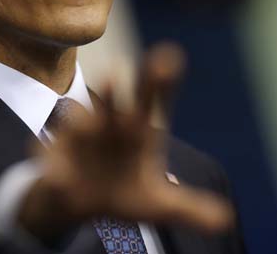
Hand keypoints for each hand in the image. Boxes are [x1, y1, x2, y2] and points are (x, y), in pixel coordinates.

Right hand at [17, 42, 233, 240]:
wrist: (78, 200)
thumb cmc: (123, 190)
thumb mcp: (159, 205)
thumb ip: (189, 208)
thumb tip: (225, 220)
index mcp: (137, 130)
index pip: (150, 100)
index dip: (160, 81)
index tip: (169, 57)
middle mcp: (108, 125)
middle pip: (116, 103)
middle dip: (117, 91)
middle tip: (121, 70)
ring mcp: (79, 139)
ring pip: (81, 123)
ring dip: (84, 120)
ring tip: (91, 120)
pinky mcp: (54, 160)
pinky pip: (50, 160)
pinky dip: (53, 168)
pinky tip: (57, 177)